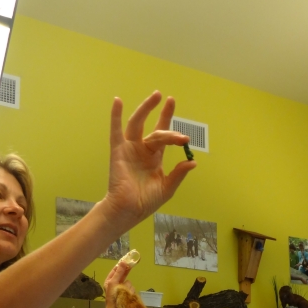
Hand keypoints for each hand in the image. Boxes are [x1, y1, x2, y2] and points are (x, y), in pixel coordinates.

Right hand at [101, 92, 195, 234]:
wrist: (129, 211)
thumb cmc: (146, 202)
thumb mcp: (167, 188)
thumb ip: (178, 174)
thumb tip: (193, 162)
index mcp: (154, 157)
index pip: (164, 135)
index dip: (170, 123)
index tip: (179, 119)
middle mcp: (142, 150)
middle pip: (154, 128)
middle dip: (164, 117)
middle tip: (171, 102)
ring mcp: (130, 149)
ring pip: (137, 124)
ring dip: (145, 108)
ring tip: (156, 96)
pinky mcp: (118, 151)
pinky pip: (116, 131)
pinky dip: (115, 116)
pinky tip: (117, 101)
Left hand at [101, 261, 133, 307]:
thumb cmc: (112, 298)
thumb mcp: (113, 283)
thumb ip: (119, 273)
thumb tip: (123, 262)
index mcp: (110, 281)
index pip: (115, 270)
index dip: (120, 265)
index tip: (127, 259)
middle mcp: (116, 285)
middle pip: (123, 275)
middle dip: (126, 273)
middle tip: (131, 265)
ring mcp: (122, 290)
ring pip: (129, 283)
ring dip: (128, 287)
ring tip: (123, 293)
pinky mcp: (128, 295)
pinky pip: (132, 290)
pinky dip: (130, 292)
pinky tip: (127, 297)